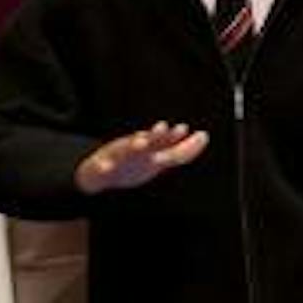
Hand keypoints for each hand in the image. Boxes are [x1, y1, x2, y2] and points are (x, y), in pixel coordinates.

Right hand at [75, 121, 209, 193]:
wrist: (98, 173)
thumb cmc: (132, 163)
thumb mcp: (158, 159)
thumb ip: (180, 150)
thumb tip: (204, 138)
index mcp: (151, 152)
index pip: (173, 149)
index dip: (187, 145)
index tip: (203, 136)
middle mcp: (136, 150)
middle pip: (152, 143)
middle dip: (163, 136)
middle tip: (176, 128)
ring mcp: (118, 156)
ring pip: (126, 149)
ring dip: (134, 144)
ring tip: (141, 141)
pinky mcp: (100, 165)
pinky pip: (101, 166)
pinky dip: (104, 165)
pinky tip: (106, 166)